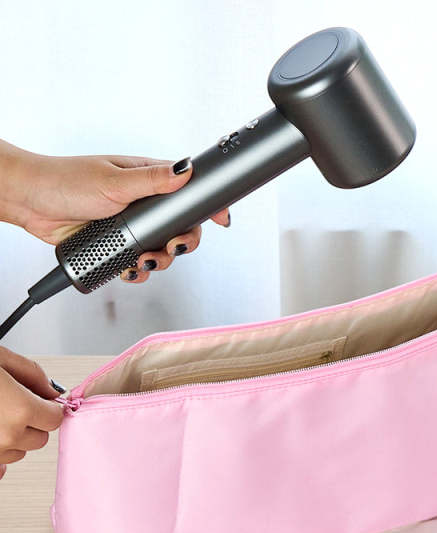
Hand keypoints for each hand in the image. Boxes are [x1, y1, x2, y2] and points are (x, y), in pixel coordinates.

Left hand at [0, 140, 229, 283]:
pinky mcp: (116, 244)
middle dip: (180, 244)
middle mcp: (143, 204)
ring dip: (157, 261)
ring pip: (160, 250)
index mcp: (148, 181)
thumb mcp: (114, 180)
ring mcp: (131, 226)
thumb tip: (185, 170)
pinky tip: (128, 269)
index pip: (188, 192)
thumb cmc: (65, 181)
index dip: (207, 207)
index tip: (220, 219)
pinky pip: (137, 263)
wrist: (30, 202)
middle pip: (180, 229)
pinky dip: (136, 271)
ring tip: (142, 260)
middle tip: (171, 248)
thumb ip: (153, 180)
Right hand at [0, 347, 63, 479]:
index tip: (41, 402)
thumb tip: (50, 390)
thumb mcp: (0, 358)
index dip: (48, 408)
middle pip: (38, 439)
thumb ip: (32, 375)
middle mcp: (4, 437)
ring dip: (12, 436)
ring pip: (17, 452)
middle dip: (32, 422)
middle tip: (13, 404)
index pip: (54, 420)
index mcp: (18, 411)